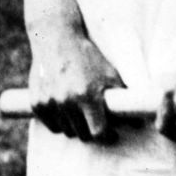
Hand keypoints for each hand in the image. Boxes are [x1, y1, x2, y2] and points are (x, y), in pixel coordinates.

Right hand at [27, 21, 123, 143]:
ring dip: (74, 126)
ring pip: (65, 131)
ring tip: (79, 111)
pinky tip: (64, 109)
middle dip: (90, 129)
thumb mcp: (109, 72)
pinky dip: (58, 121)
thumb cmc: (87, 56)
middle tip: (94, 119)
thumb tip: (138, 121)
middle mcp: (67, 102)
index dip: (107, 135)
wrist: (56, 39)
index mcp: (87, 95)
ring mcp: (50, 103)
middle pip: (81, 134)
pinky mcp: (36, 103)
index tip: (111, 133)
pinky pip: (50, 124)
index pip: (98, 132)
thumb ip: (122, 97)